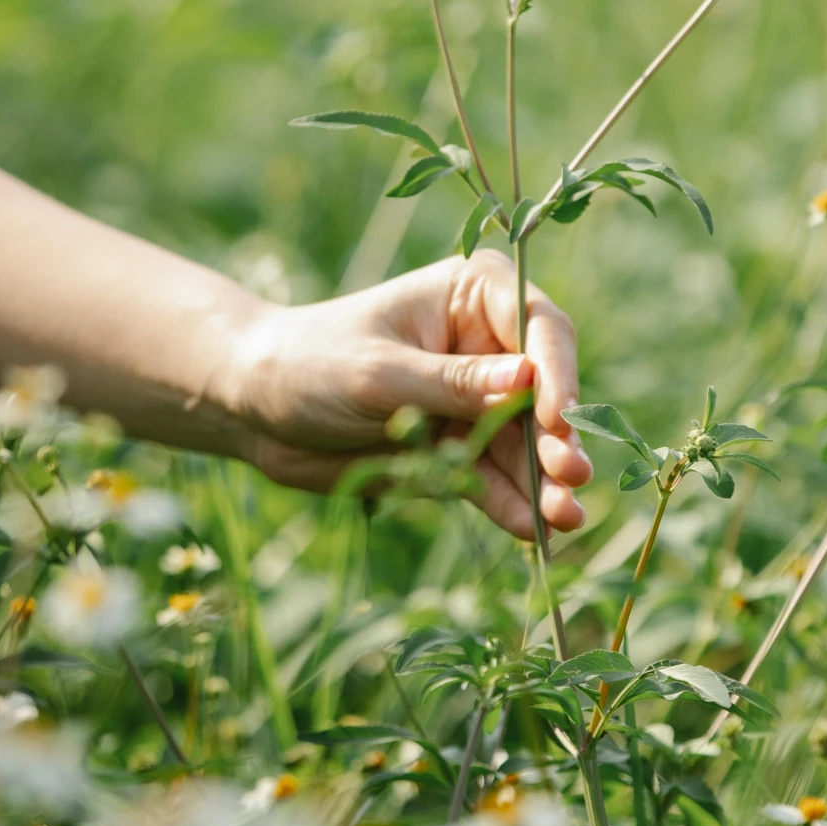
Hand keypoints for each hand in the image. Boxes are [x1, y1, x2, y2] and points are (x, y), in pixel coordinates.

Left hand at [227, 250, 592, 538]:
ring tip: (564, 518)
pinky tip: (533, 532)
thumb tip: (529, 380)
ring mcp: (476, 399)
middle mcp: (486, 343)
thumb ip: (453, 383)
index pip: (538, 326)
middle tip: (571, 478)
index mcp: (471, 293)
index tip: (559, 419)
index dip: (556, 373)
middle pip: (545, 390)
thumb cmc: (311, 363)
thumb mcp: (379, 374)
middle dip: (557, 437)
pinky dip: (513, 504)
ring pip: (526, 443)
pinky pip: (495, 478)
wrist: (255, 408)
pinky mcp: (459, 448)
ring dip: (544, 481)